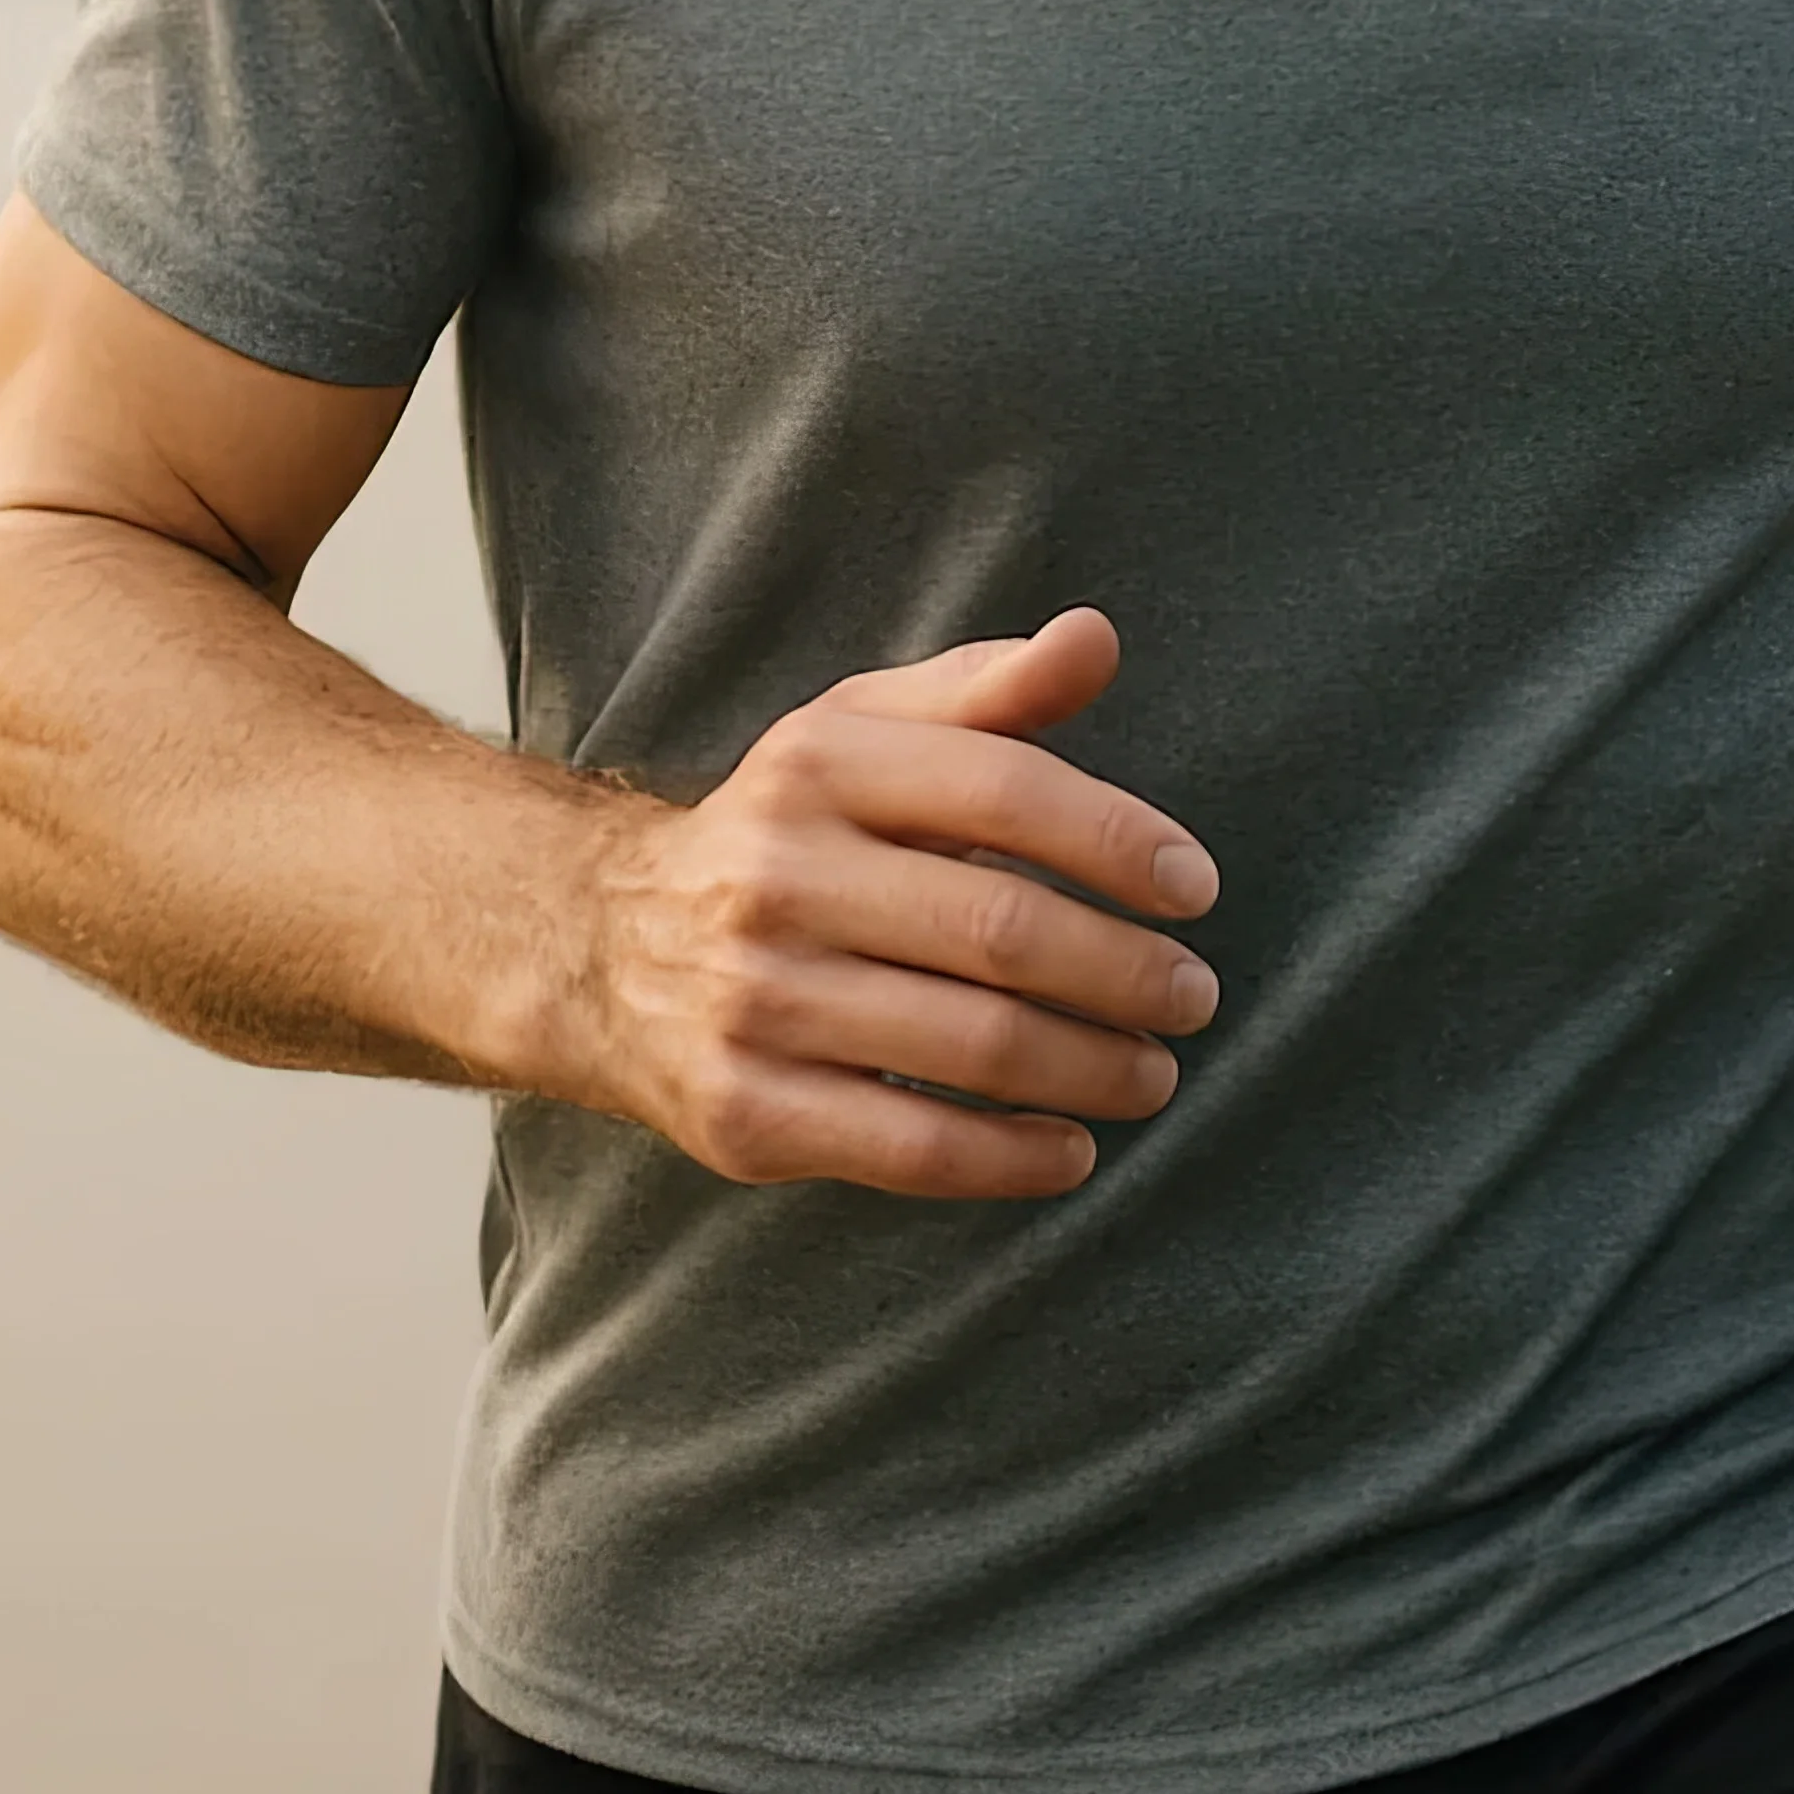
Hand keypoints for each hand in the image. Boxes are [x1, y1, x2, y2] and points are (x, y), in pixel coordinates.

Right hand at [568, 605, 1219, 1199]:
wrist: (597, 949)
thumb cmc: (782, 833)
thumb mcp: (860, 734)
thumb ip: (987, 691)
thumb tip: (1096, 636)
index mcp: (818, 766)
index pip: (1002, 788)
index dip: (1116, 837)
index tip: (1195, 887)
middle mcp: (778, 877)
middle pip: (1000, 928)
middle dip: (1127, 970)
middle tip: (1194, 995)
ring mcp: (757, 1002)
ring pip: (973, 1046)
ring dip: (1094, 1067)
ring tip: (1153, 1071)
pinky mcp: (747, 1113)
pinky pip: (914, 1149)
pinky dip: (1015, 1157)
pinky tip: (1074, 1147)